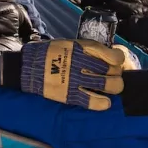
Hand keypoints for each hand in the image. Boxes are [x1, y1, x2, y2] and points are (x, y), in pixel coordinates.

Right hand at [18, 39, 135, 109]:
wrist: (28, 67)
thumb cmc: (52, 53)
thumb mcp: (71, 44)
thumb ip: (90, 50)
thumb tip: (112, 56)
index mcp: (82, 48)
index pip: (114, 55)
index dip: (119, 60)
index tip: (115, 62)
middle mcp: (82, 62)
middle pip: (114, 71)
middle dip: (117, 74)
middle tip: (112, 76)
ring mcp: (76, 79)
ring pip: (108, 86)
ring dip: (113, 88)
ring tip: (109, 89)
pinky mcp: (70, 95)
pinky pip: (93, 101)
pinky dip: (103, 103)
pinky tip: (105, 102)